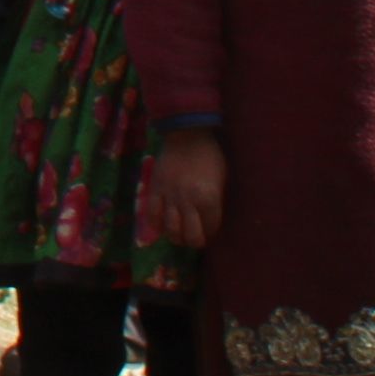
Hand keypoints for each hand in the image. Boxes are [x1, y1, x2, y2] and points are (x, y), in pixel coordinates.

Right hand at [139, 126, 226, 254]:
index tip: (210, 230)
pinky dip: (156, 225)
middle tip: (195, 238)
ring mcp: (170, 196)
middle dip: (194, 241)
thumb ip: (215, 200)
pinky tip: (160, 228)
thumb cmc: (209, 156)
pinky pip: (152, 214)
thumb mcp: (222, 178)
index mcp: (208, 197)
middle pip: (191, 234)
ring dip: (176, 237)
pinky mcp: (155, 189)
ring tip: (179, 236)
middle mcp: (188, 200)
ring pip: (171, 228)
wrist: (186, 135)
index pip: (211, 226)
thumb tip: (210, 217)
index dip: (212, 231)